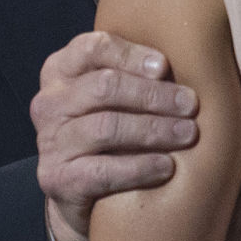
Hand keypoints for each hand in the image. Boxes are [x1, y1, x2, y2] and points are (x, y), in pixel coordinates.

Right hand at [32, 30, 198, 240]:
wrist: (77, 191)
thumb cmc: (108, 131)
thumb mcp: (111, 95)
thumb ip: (135, 73)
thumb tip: (191, 57)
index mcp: (61, 70)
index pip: (92, 48)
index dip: (131, 55)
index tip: (165, 67)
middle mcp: (49, 102)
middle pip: (104, 88)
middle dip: (153, 95)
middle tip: (190, 104)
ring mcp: (50, 142)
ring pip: (106, 127)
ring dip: (154, 129)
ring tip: (188, 134)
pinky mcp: (56, 179)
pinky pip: (103, 171)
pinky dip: (140, 167)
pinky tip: (166, 166)